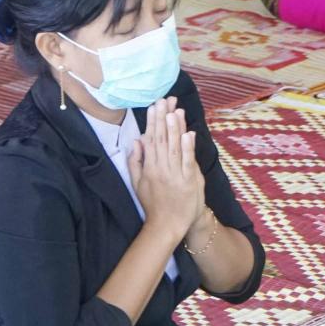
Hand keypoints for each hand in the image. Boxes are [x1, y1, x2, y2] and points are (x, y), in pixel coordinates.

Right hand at [128, 97, 203, 243]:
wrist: (167, 225)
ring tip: (175, 110)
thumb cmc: (153, 204)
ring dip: (175, 128)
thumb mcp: (137, 183)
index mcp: (149, 168)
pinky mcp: (188, 181)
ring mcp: (174, 175)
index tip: (154, 105)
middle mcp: (160, 169)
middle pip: (162, 139)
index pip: (151, 140)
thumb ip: (135, 161)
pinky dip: (187, 147)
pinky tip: (188, 133)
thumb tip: (136, 140)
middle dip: (163, 118)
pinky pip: (187, 161)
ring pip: (174, 147)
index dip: (153, 122)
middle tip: (165, 100)